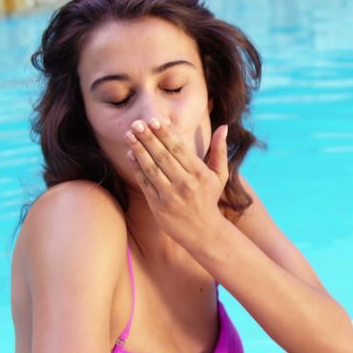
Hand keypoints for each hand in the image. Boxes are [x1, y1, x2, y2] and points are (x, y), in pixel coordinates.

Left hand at [123, 117, 229, 247]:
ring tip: (129, 135)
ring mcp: (171, 196)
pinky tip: (130, 155)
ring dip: (139, 150)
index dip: (165, 134)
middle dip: (149, 138)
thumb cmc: (209, 198)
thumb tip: (223, 127)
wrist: (204, 232)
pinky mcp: (159, 206)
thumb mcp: (219, 175)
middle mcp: (185, 184)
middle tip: (136, 123)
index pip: (179, 149)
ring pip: (152, 169)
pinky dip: (137, 169)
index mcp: (200, 174)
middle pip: (163, 156)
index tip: (154, 121)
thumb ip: (219, 150)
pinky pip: (145, 184)